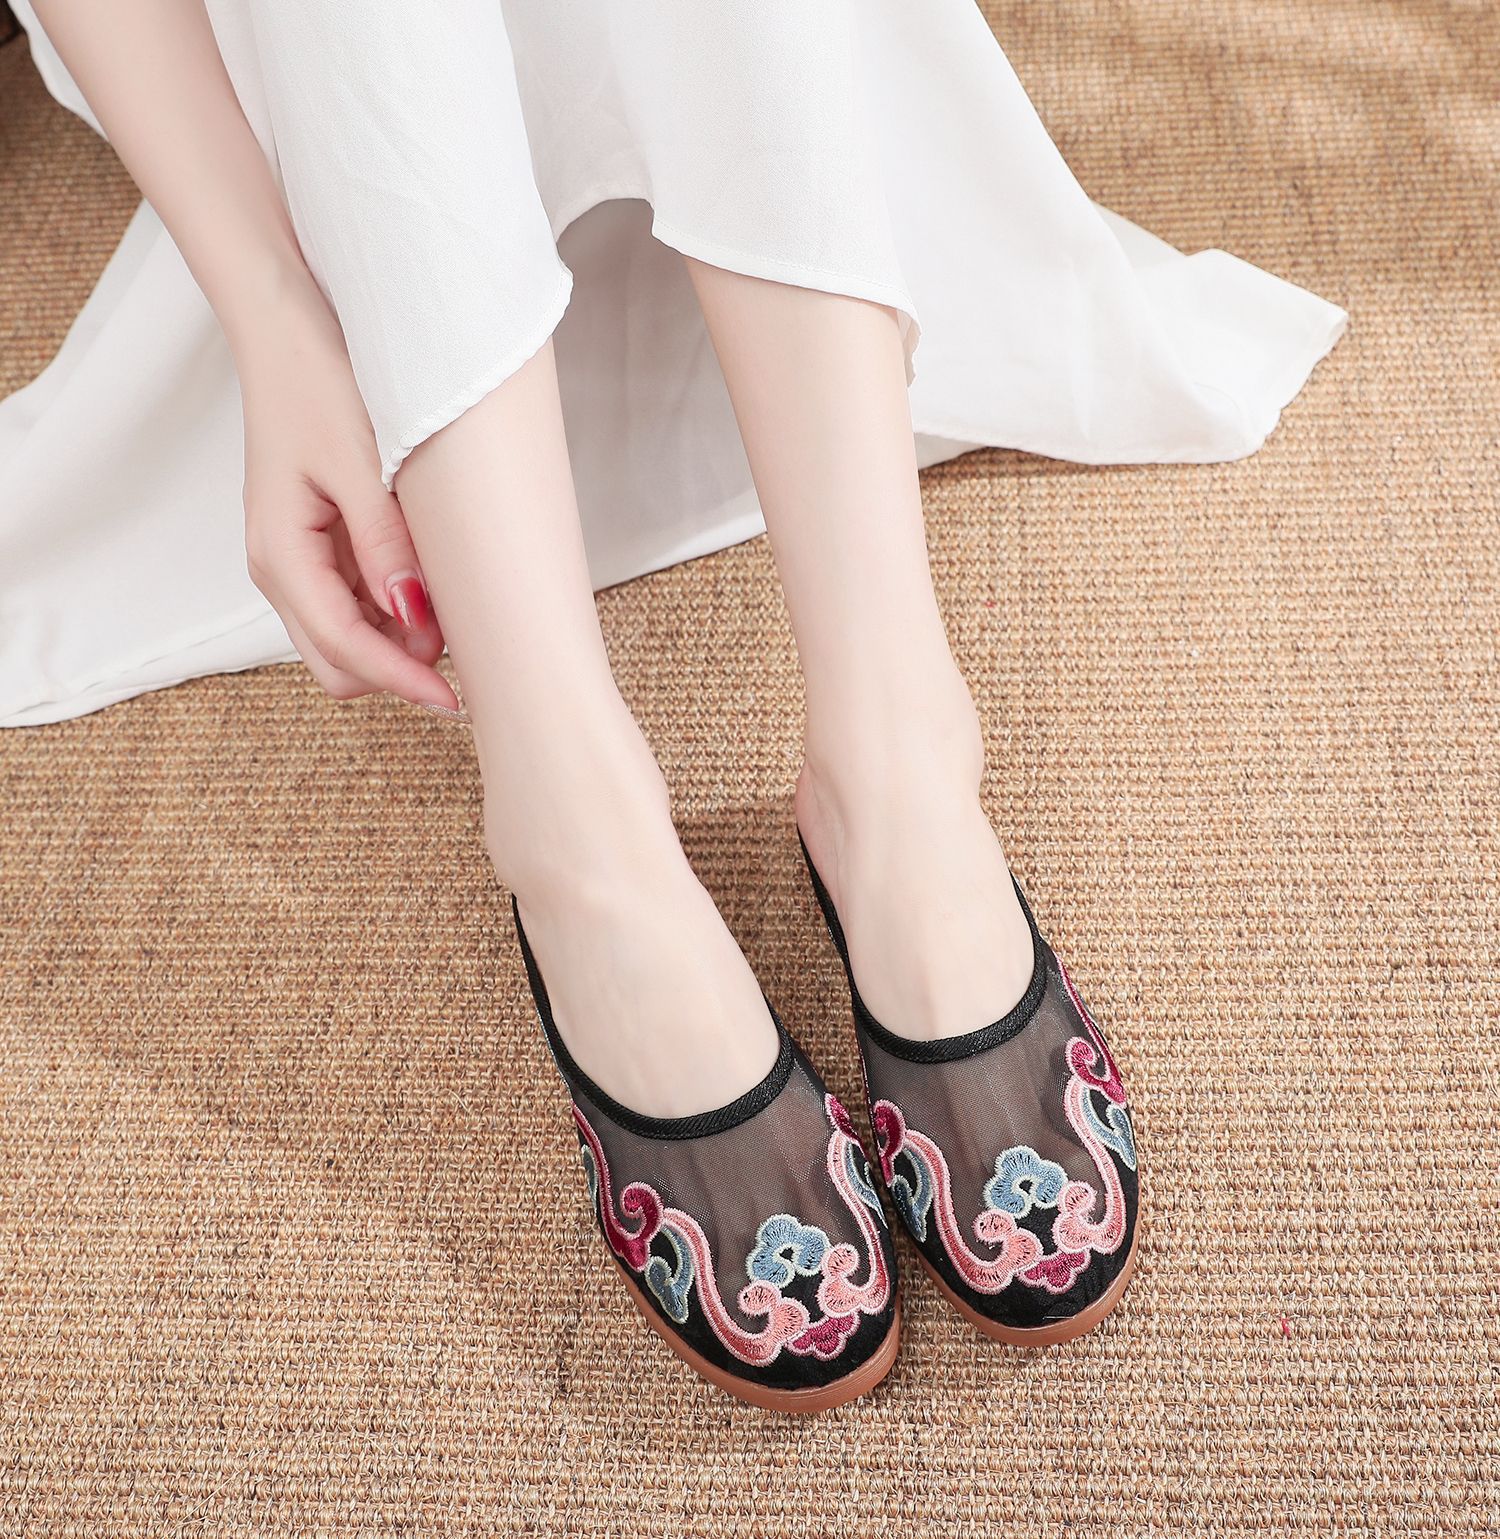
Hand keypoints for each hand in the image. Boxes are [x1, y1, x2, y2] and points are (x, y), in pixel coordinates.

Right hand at [235, 278, 460, 713]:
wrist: (287, 328)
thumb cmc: (319, 384)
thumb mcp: (361, 464)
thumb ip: (385, 546)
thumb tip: (415, 622)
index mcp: (280, 555)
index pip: (344, 650)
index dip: (402, 682)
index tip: (457, 700)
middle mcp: (278, 569)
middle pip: (338, 662)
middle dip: (396, 671)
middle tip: (464, 657)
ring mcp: (293, 559)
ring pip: (345, 638)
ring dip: (396, 643)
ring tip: (456, 614)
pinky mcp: (315, 546)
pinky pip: (352, 603)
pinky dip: (391, 611)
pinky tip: (430, 586)